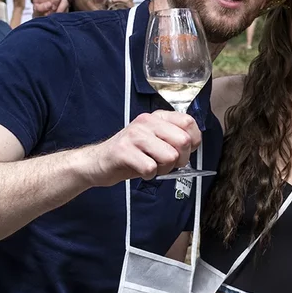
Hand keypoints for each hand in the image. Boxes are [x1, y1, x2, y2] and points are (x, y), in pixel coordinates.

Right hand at [79, 110, 201, 186]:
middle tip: (167, 163)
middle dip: (180, 159)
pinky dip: (149, 175)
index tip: (184, 151)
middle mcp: (147, 122)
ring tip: (151, 166)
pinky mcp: (124, 151)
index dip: (193, 142)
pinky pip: (151, 168)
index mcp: (157, 117)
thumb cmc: (132, 153)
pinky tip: (140, 170)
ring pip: (170, 156)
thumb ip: (175, 139)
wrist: (98, 162)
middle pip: (183, 141)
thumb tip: (194, 144)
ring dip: (164, 169)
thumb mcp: (155, 140)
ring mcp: (134, 135)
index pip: (189, 123)